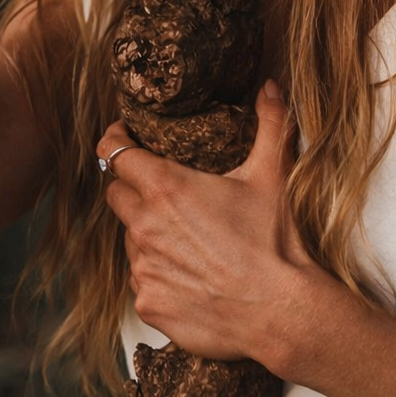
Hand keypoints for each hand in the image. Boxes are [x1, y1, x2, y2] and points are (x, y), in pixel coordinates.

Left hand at [100, 82, 311, 361]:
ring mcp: (143, 268)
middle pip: (116, 193)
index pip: (114, 153)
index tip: (122, 135)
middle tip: (162, 187)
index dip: (114, 139)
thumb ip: (270, 122)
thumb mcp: (272, 174)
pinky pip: (142, 278)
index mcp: (166, 188)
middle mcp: (144, 226)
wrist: (281, 311)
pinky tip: (192, 272)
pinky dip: (159, 270)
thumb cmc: (274, 241)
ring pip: (130, 238)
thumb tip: (270, 86)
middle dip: (132, 185)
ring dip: (148, 231)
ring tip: (188, 235)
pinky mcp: (148, 302)